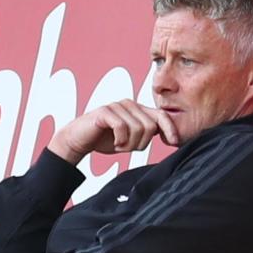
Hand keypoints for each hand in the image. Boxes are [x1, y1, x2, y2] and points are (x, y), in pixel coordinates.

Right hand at [47, 99, 179, 163]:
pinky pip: (122, 128)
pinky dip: (120, 141)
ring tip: (119, 145)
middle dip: (142, 143)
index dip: (170, 129)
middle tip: (127, 148)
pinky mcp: (105, 111)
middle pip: (151, 126)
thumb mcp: (130, 138)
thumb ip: (146, 134)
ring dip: (129, 144)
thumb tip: (169, 137)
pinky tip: (115, 143)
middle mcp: (129, 104)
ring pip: (138, 129)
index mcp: (137, 109)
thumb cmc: (104, 139)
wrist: (78, 140)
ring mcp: (117, 106)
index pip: (161, 116)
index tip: (174, 143)